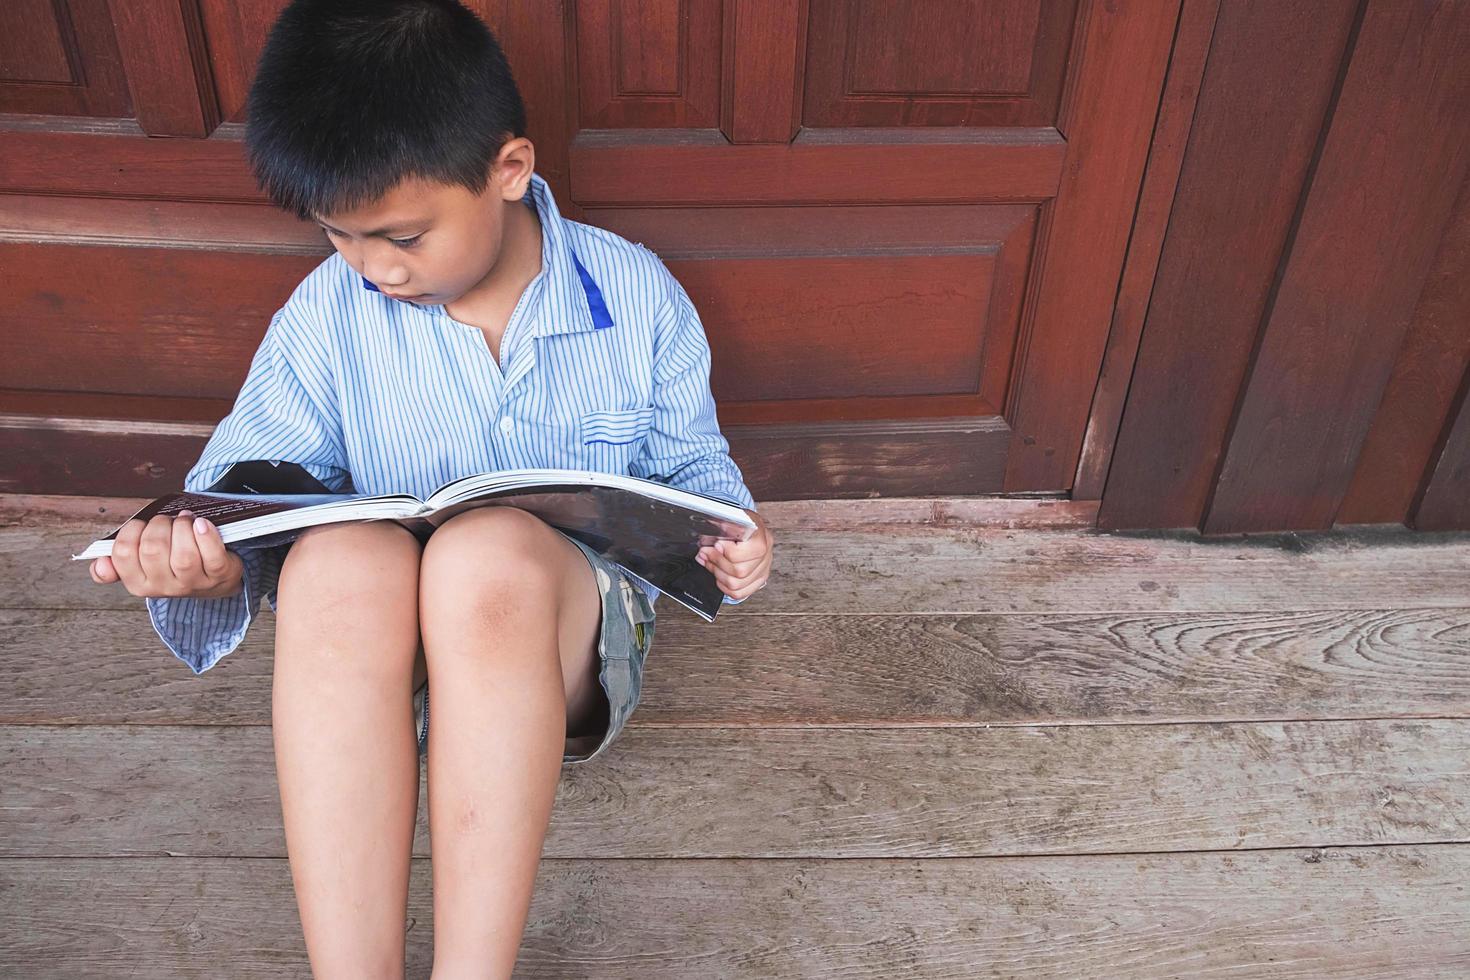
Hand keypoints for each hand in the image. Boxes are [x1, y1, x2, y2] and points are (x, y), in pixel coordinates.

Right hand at [89, 510, 244, 598]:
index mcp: (138, 583)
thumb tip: (99, 565)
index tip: (141, 525)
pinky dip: (206, 535)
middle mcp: (164, 587)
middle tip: (167, 521)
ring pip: (183, 554)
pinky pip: (212, 555)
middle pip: (153, 549)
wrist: (214, 579)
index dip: (132, 531)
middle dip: (159, 525)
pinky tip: (202, 524)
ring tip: (185, 521)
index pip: (123, 553)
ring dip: (182, 527)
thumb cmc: (173, 563)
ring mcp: (193, 582)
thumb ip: (116, 563)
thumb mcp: (142, 566)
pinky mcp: (219, 574)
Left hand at [695, 508, 771, 600]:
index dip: (725, 552)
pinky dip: (724, 586)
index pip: (742, 553)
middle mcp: (766, 555)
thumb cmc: (742, 523)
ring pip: (737, 584)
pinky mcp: (759, 580)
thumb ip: (720, 529)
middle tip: (705, 554)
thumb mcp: (732, 518)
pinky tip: (719, 574)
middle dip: (717, 563)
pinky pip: (739, 593)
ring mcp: (764, 569)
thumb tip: (706, 542)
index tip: (715, 545)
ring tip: (710, 563)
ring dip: (718, 574)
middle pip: (739, 571)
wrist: (752, 527)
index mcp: (760, 537)